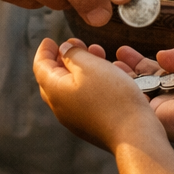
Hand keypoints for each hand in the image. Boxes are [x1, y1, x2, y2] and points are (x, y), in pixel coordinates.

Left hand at [33, 38, 161, 151]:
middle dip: (62, 58)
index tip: (49, 40)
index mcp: (55, 91)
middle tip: (75, 44)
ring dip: (78, 69)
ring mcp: (74, 118)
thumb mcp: (91, 65)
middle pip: (53, 78)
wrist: (133, 133)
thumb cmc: (112, 97)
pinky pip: (81, 99)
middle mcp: (60, 107)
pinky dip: (87, 82)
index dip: (44, 50)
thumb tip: (63, 50)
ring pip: (69, 88)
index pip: (40, 66)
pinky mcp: (89, 124)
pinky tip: (104, 76)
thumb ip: (73, 54)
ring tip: (96, 54)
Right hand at [114, 45, 173, 151]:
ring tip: (101, 62)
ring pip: (134, 90)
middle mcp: (169, 94)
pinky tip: (108, 77)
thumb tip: (160, 55)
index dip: (139, 60)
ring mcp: (160, 106)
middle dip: (124, 68)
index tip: (123, 50)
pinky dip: (122, 88)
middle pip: (141, 79)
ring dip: (118, 77)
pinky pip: (134, 100)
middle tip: (108, 56)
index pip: (155, 69)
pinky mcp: (153, 116)